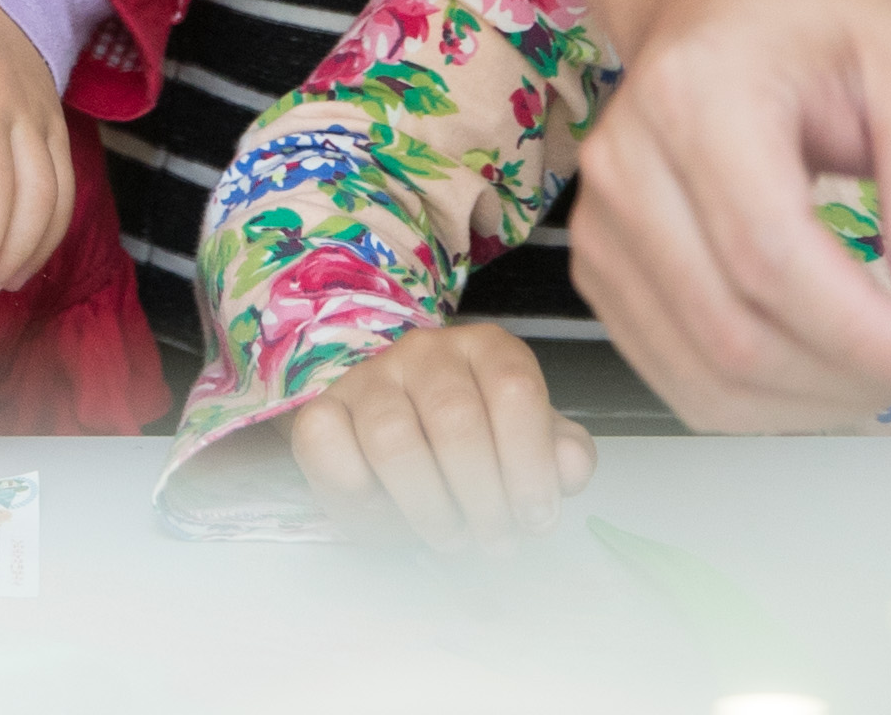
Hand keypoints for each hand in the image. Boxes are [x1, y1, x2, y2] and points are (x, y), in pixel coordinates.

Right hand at [283, 319, 597, 547]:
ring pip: (394, 440)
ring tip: (452, 537)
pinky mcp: (320, 410)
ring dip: (430, 507)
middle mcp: (426, 351)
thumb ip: (557, 454)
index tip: (535, 519)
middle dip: (483, 498)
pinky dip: (360, 492)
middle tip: (495, 542)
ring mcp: (369, 377)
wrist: (389, 446)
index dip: (529, 463)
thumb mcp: (522, 450)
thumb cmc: (467, 450)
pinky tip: (386, 509)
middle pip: (456, 420)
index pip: (514, 390)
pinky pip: (329, 446)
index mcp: (486, 349)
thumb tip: (570, 465)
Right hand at [563, 0, 890, 427]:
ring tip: (890, 365)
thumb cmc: (823, 10)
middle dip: (852, 378)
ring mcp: (601, 218)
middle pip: (733, 330)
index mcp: (698, 93)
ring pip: (704, 376)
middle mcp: (626, 160)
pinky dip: (766, 403)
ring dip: (814, 404)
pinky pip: (680, 379)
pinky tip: (826, 366)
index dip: (867, 335)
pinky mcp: (600, 263)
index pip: (771, 256)